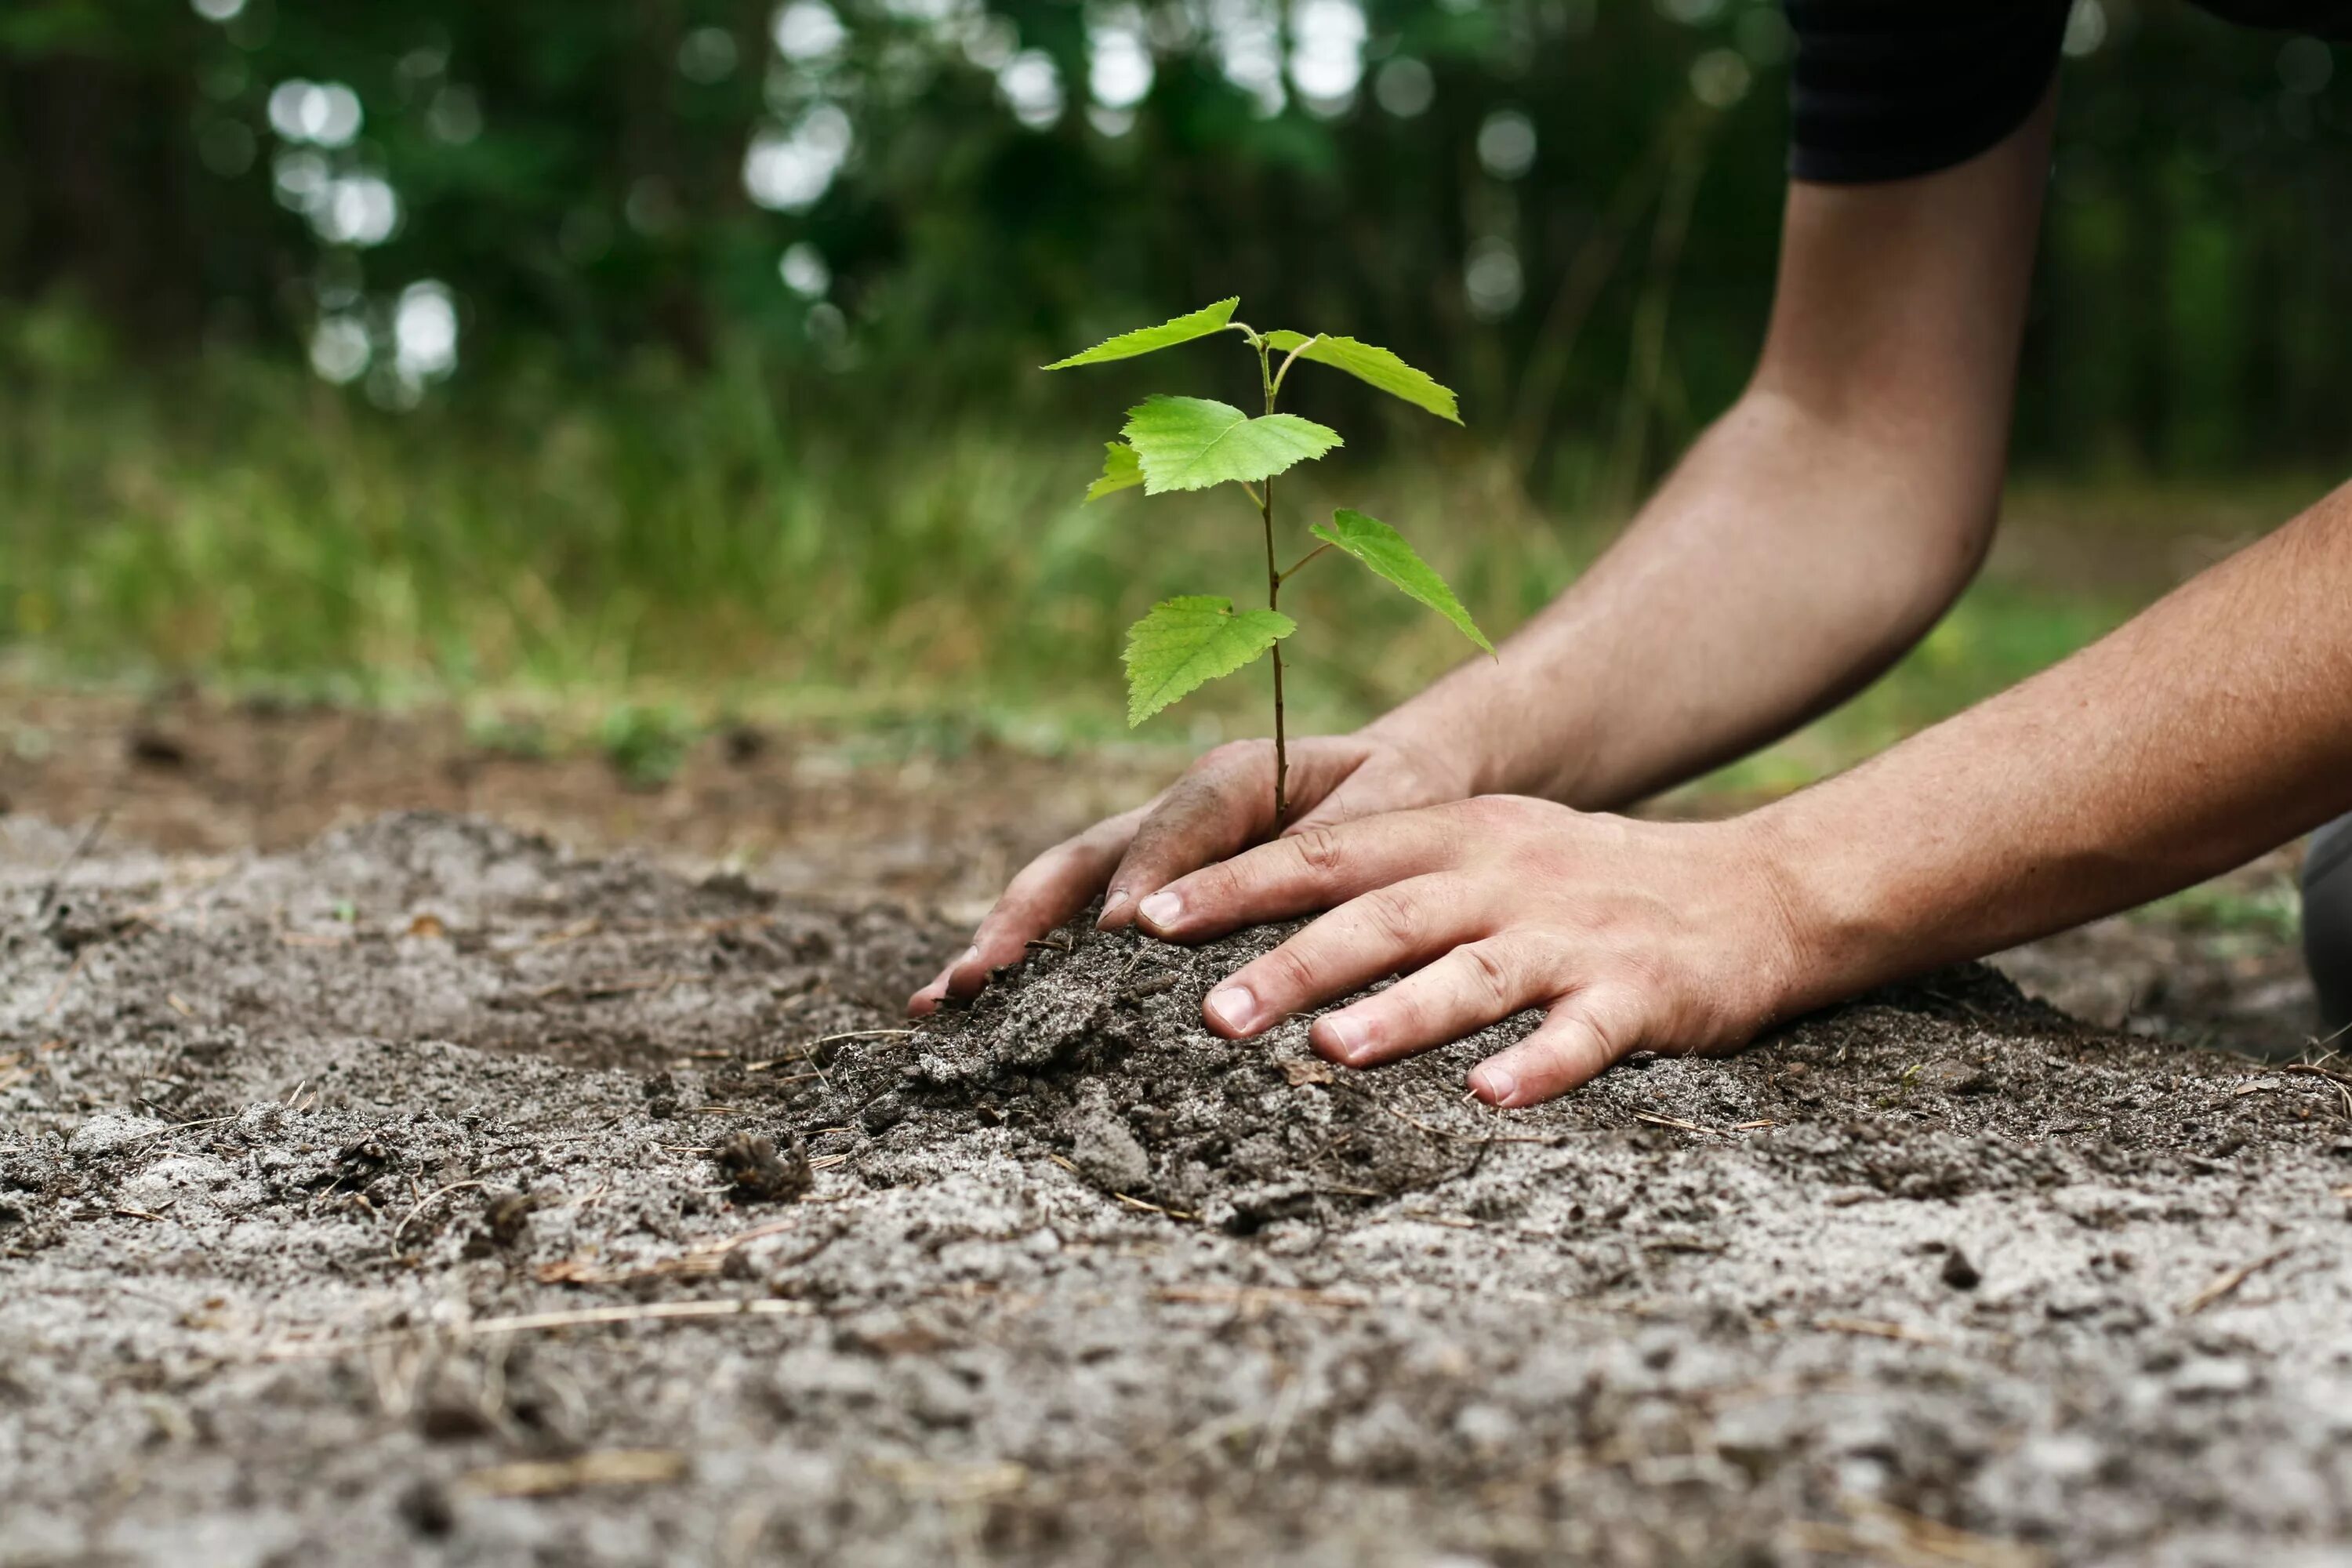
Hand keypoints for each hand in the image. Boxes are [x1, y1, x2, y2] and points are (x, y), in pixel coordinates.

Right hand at [907, 730, 1471, 1015]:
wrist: (1401, 779)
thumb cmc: (1401, 796)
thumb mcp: (1391, 808)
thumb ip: (1335, 844)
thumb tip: (1274, 896)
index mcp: (1235, 777)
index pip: (1178, 825)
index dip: (1146, 875)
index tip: (1119, 934)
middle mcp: (1173, 812)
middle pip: (1081, 859)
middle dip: (1025, 918)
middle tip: (976, 979)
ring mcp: (1148, 853)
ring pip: (1061, 892)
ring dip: (1002, 943)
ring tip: (940, 1001)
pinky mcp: (1145, 891)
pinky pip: (1077, 922)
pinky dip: (1027, 962)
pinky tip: (975, 1011)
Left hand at [1127, 796, 1804, 1105]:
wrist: (1756, 891)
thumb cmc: (1588, 884)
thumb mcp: (1484, 851)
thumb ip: (1383, 877)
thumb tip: (1249, 920)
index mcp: (1455, 837)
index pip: (1325, 854)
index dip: (1234, 883)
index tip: (1145, 917)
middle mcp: (1503, 876)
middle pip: (1383, 915)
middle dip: (1292, 961)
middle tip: (1209, 1012)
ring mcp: (1572, 935)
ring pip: (1474, 971)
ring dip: (1401, 1012)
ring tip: (1329, 1053)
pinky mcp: (1641, 993)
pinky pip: (1582, 1034)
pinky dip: (1537, 1065)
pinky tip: (1491, 1099)